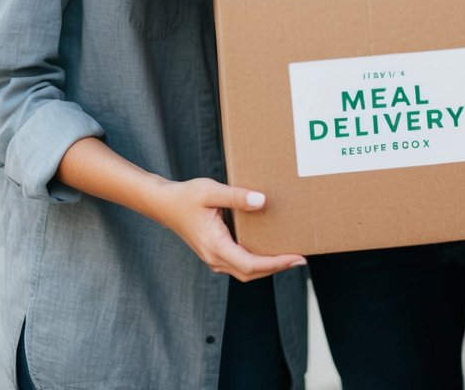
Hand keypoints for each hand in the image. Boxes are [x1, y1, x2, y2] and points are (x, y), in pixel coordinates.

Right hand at [149, 176, 306, 281]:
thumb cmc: (186, 196)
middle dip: (277, 267)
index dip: (276, 263)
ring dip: (267, 267)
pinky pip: (239, 264)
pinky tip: (267, 250)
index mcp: (215, 246)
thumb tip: (262, 201)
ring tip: (288, 256)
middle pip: (251, 273)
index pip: (251, 264)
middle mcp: (215, 257)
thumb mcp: (211, 191)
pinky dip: (256, 262)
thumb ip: (237, 197)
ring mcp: (214, 258)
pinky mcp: (214, 253)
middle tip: (300, 259)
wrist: (164, 204)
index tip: (296, 258)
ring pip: (245, 271)